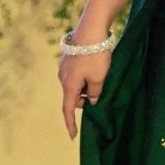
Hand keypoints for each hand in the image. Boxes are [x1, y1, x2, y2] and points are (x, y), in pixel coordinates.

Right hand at [58, 22, 112, 139]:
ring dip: (87, 86)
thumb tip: (91, 99)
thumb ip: (95, 92)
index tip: (73, 136)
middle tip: (100, 94)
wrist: (91, 28)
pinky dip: (85, 77)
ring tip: (102, 76)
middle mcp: (62, 77)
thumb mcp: (99, 78)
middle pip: (74, 96)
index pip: (68, 109)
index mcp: (68, 85)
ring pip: (76, 84)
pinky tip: (97, 67)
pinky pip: (77, 73)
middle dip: (85, 99)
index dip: (71, 124)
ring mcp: (65, 66)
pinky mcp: (69, 57)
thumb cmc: (95, 55)